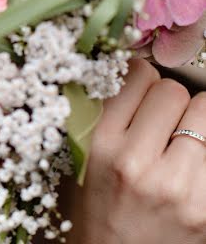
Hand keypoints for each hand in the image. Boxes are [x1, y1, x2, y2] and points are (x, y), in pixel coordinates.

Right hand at [64, 58, 205, 243]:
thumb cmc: (99, 210)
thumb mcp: (84, 160)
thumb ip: (105, 115)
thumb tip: (135, 68)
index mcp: (101, 146)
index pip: (137, 78)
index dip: (142, 81)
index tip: (141, 93)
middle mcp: (138, 163)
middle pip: (175, 92)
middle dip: (172, 103)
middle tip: (163, 123)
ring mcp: (179, 187)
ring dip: (196, 125)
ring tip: (181, 146)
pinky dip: (205, 153)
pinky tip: (192, 167)